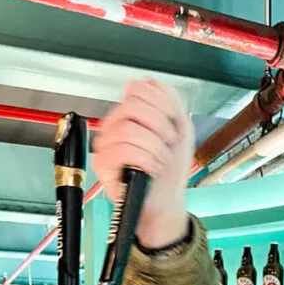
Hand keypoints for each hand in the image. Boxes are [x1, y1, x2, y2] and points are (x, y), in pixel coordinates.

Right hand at [91, 79, 193, 248]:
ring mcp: (107, 143)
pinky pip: (123, 149)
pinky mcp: (103, 163)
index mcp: (131, 113)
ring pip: (129, 128)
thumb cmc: (170, 170)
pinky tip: (152, 168)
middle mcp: (115, 124)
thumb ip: (170, 100)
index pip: (138, 88)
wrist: (165, 202)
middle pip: (133, 105)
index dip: (161, 103)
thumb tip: (151, 82)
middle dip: (160, 126)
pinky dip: (145, 159)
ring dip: (155, 147)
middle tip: (168, 145)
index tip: (173, 125)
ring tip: (161, 160)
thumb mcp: (180, 128)